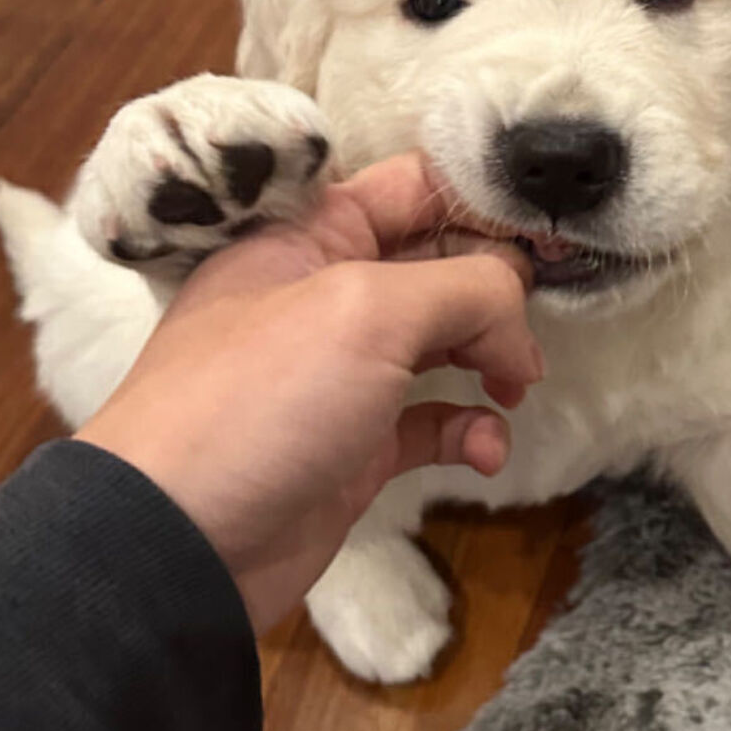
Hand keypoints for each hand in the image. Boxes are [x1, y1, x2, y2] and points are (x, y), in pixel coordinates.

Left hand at [77, 152, 540, 633]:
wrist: (180, 541)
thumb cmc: (260, 401)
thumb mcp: (366, 312)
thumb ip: (463, 287)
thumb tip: (516, 317)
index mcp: (308, 235)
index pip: (415, 188)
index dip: (484, 203)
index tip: (551, 233)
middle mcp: (325, 295)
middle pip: (439, 265)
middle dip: (498, 291)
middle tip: (533, 325)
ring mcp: (341, 376)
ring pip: (444, 344)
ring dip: (493, 361)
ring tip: (515, 387)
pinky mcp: (356, 449)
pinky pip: (434, 423)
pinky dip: (470, 431)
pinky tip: (484, 450)